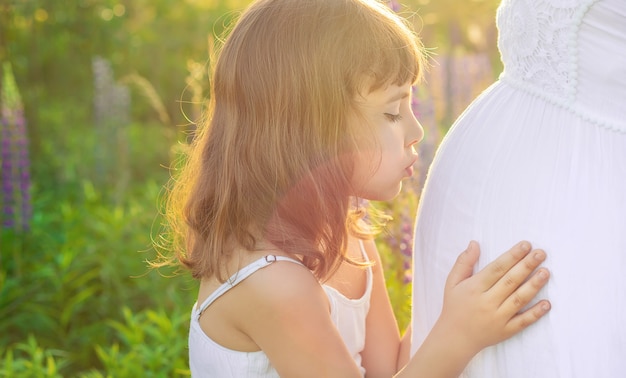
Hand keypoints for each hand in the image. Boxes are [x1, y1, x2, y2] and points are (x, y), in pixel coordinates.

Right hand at [437, 240, 550, 355]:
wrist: (454, 338)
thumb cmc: (454, 307)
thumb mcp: (452, 282)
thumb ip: (464, 262)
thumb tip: (474, 243)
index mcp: (474, 288)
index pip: (497, 268)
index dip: (512, 256)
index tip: (526, 245)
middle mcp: (487, 302)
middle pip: (510, 281)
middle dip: (527, 265)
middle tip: (541, 253)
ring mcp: (497, 318)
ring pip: (518, 299)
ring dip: (533, 285)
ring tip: (545, 272)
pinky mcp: (505, 331)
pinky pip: (522, 322)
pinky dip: (535, 313)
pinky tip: (547, 304)